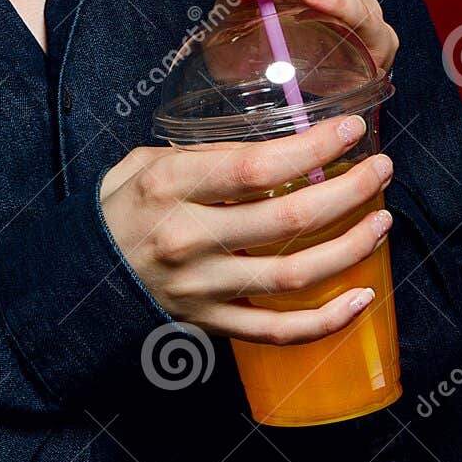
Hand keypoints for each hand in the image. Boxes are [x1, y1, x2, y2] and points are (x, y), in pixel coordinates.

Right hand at [99, 114, 393, 343]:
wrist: (79, 277)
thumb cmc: (119, 208)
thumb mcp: (144, 162)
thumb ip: (203, 155)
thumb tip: (274, 146)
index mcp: (170, 187)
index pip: (256, 167)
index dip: (313, 147)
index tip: (352, 130)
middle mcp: (189, 238)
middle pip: (290, 219)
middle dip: (350, 191)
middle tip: (381, 171)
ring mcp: (202, 287)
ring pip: (295, 275)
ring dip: (351, 247)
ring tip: (382, 221)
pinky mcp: (210, 323)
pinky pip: (278, 331)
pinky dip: (327, 321)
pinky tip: (363, 297)